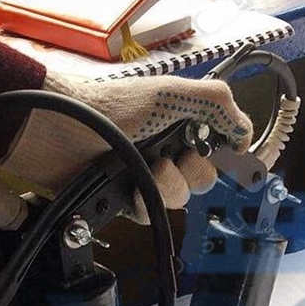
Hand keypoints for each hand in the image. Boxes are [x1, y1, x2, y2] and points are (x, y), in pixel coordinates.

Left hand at [0, 73, 253, 223]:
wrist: (58, 130)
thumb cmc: (112, 106)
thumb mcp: (170, 92)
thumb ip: (216, 101)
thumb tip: (245, 131)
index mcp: (180, 121)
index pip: (219, 143)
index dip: (228, 152)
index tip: (232, 155)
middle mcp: (166, 148)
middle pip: (204, 177)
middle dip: (194, 170)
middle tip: (174, 154)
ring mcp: (146, 174)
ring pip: (181, 198)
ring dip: (169, 185)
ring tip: (148, 168)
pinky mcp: (126, 199)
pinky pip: (152, 212)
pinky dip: (145, 202)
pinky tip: (132, 189)